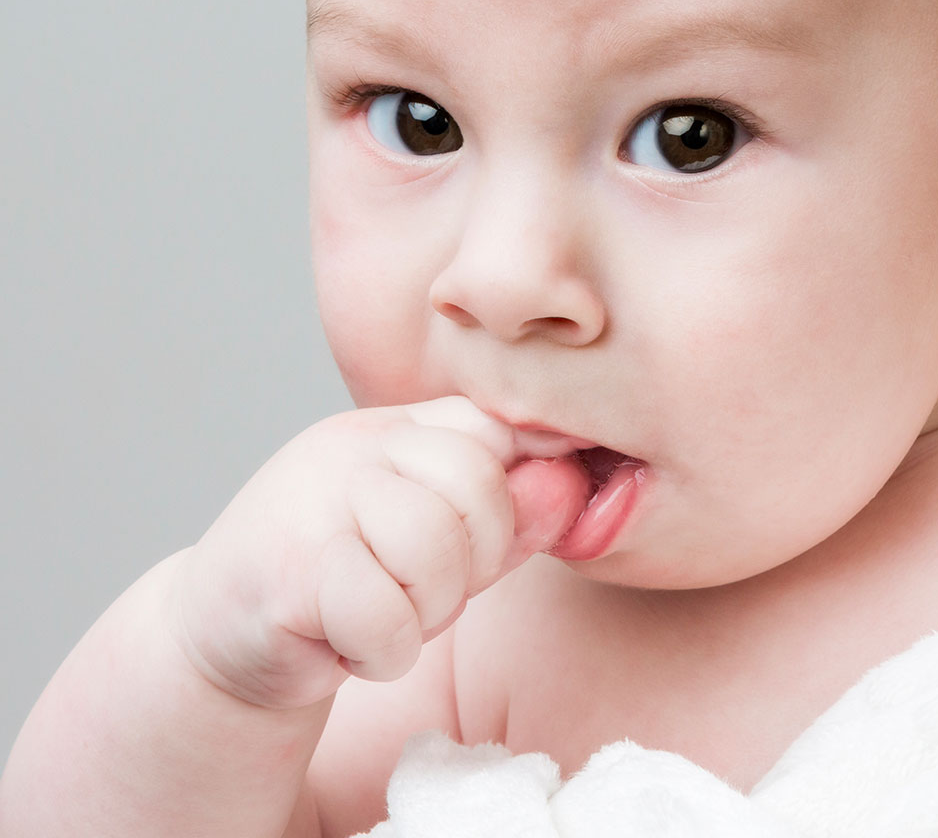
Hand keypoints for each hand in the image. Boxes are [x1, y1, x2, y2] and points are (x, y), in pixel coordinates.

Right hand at [165, 398, 589, 709]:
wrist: (222, 634)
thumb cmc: (347, 579)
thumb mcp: (436, 539)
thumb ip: (507, 513)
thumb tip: (572, 481)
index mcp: (393, 428)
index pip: (493, 429)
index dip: (510, 490)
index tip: (486, 535)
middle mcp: (354, 446)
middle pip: (478, 487)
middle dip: (471, 561)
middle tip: (418, 588)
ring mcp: (317, 500)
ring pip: (437, 552)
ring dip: (425, 610)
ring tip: (381, 610)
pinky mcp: (291, 570)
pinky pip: (390, 620)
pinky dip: (382, 652)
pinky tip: (343, 639)